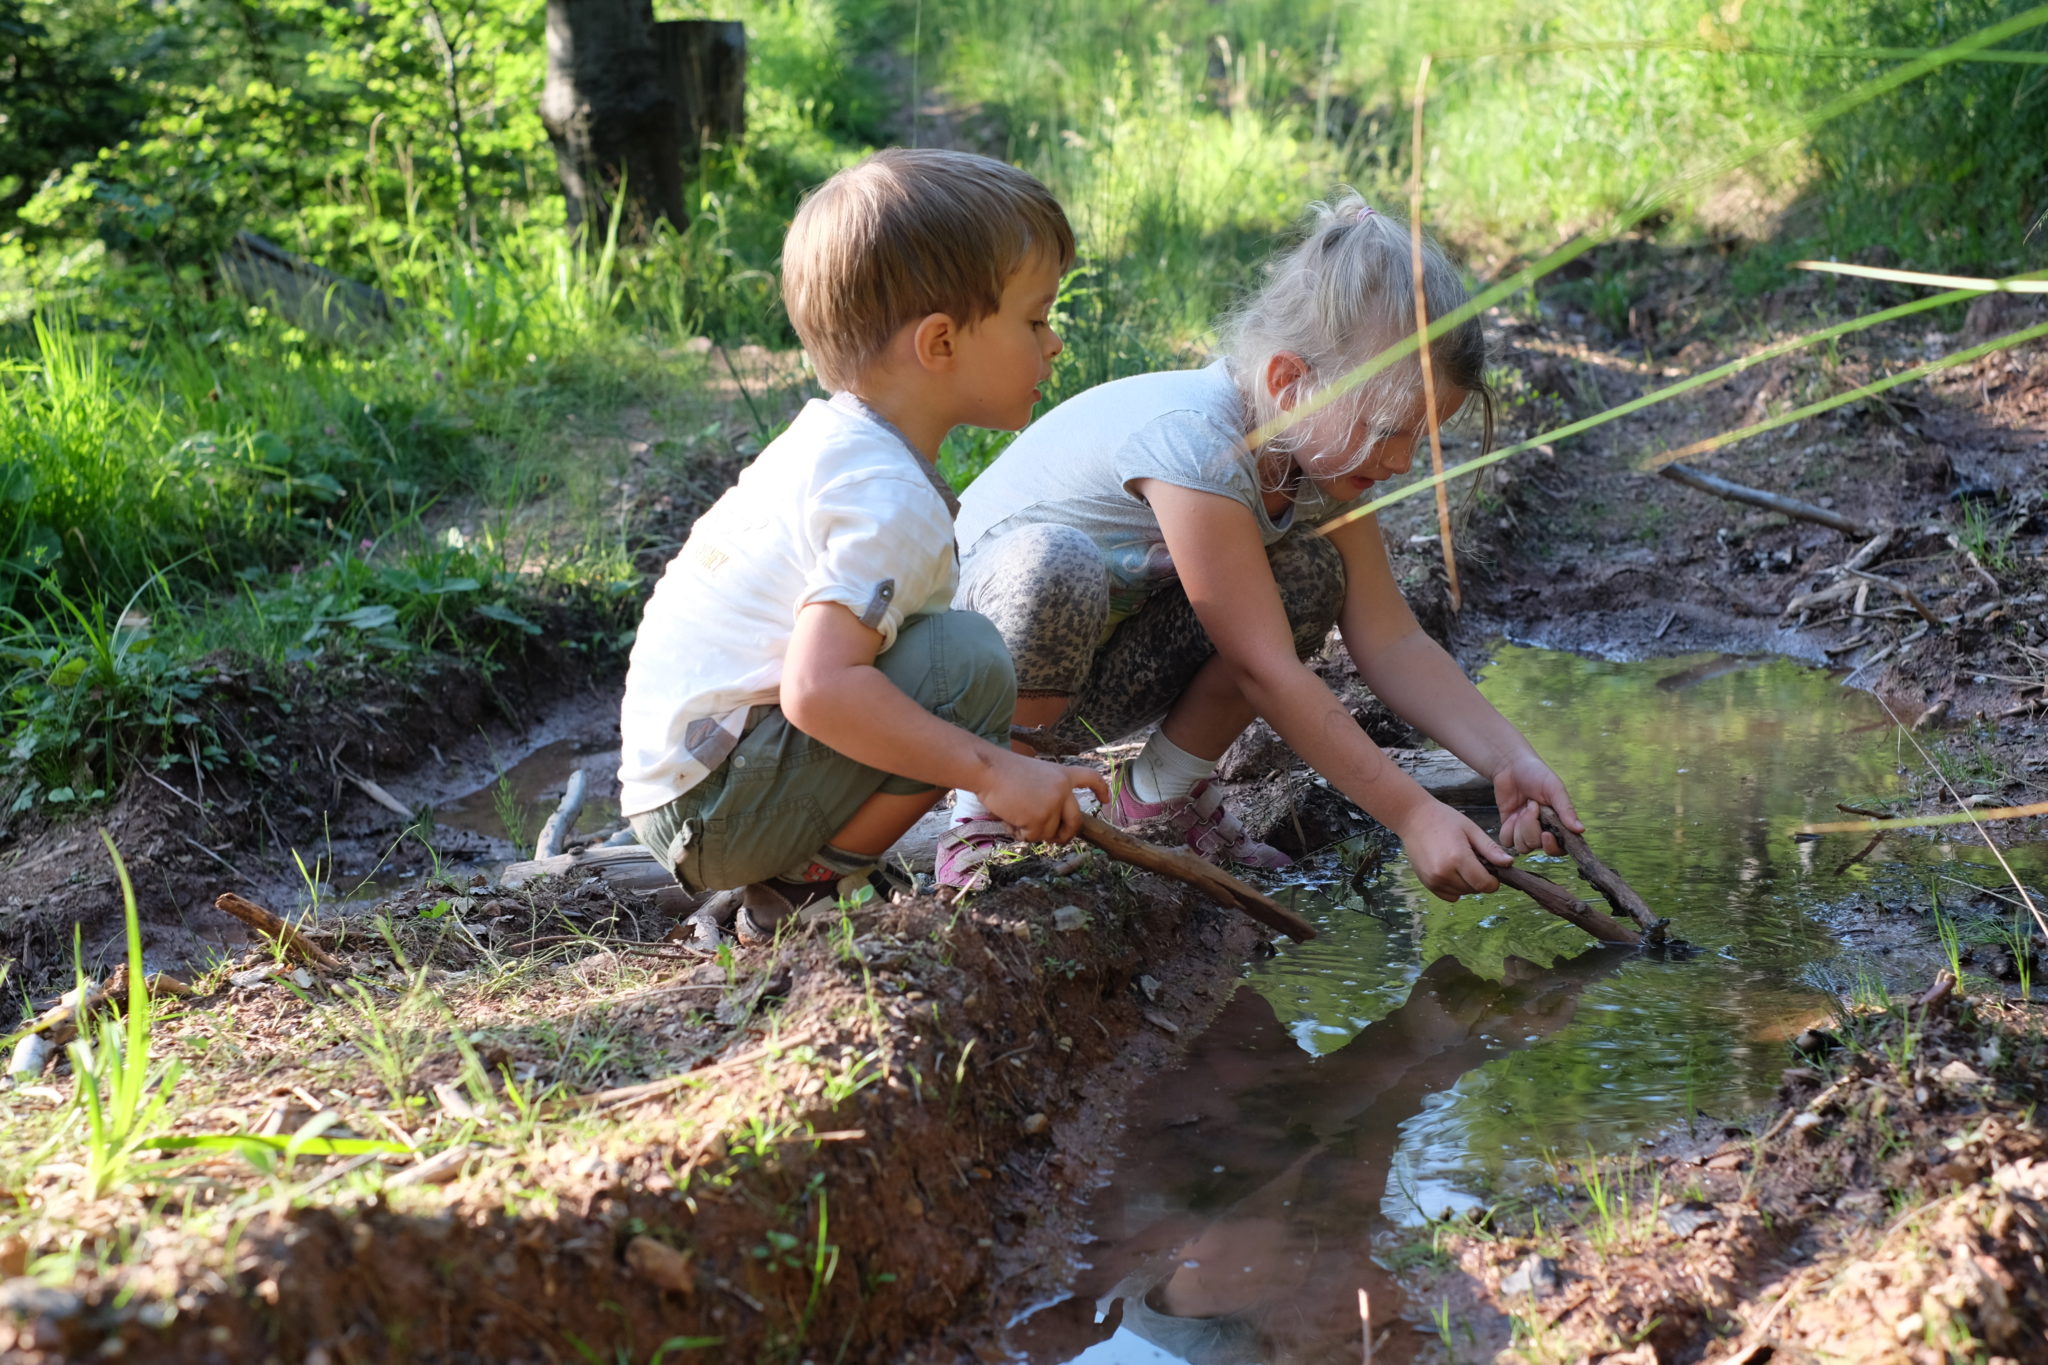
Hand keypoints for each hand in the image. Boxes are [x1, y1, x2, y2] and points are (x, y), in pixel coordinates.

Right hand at [977, 753, 1109, 843]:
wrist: (988, 770)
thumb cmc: (1003, 772)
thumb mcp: (1034, 775)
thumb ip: (1048, 794)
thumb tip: (1052, 826)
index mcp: (1062, 774)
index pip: (1090, 778)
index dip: (1101, 789)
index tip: (1106, 800)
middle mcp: (1062, 789)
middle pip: (1076, 820)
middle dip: (1067, 834)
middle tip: (1057, 840)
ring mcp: (1053, 804)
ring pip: (1049, 832)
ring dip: (1032, 831)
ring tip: (1014, 816)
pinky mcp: (1040, 818)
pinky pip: (1033, 837)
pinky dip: (1020, 834)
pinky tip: (1010, 820)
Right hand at [1397, 800, 1512, 901]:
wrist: (1414, 818)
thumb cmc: (1444, 820)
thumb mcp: (1471, 830)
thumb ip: (1490, 849)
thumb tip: (1509, 863)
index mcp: (1458, 858)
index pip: (1485, 885)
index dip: (1493, 880)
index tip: (1492, 869)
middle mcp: (1444, 873)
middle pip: (1475, 890)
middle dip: (1480, 879)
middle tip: (1473, 860)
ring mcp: (1433, 880)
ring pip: (1463, 893)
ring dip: (1467, 883)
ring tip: (1460, 862)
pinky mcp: (1427, 884)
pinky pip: (1450, 896)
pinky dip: (1455, 888)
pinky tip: (1451, 870)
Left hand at [1492, 753, 1582, 855]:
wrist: (1511, 766)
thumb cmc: (1537, 774)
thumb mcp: (1555, 788)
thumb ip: (1566, 810)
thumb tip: (1580, 829)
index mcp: (1559, 824)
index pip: (1560, 848)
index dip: (1553, 847)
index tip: (1546, 834)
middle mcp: (1543, 831)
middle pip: (1536, 845)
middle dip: (1531, 826)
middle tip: (1532, 805)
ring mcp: (1525, 831)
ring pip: (1521, 846)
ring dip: (1520, 826)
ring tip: (1523, 807)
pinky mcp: (1509, 829)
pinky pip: (1507, 841)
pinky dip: (1508, 828)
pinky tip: (1512, 813)